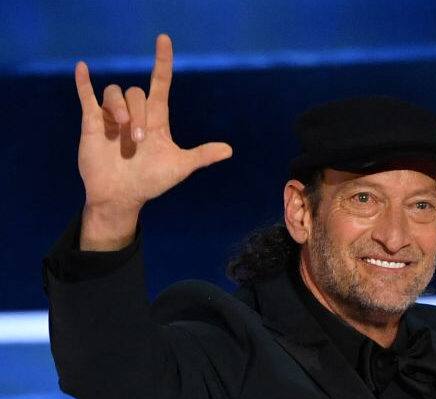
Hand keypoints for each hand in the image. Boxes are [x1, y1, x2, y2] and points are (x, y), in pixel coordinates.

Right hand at [75, 34, 231, 249]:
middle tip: (137, 141)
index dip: (162, 62)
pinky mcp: (92, 123)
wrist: (122, 196)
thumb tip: (229, 151)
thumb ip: (201, 156)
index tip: (163, 40)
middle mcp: (135, 114)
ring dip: (119, 110)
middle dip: (138, 115)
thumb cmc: (151, 181)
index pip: (160, 83)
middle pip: (137, 93)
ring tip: (121, 134)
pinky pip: (87, 96)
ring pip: (115, 93)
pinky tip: (83, 68)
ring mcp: (112, 117)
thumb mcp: (179, 167)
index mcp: (156, 119)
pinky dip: (83, 82)